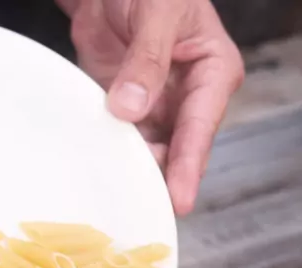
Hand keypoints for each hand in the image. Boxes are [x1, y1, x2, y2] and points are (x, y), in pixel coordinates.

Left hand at [60, 0, 243, 214]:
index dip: (188, 167)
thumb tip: (131, 107)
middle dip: (160, 177)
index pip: (200, 128)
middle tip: (140, 201)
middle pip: (177, 150)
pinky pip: (122, 141)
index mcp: (213, 73)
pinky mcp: (127, 112)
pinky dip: (112, 155)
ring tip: (118, 189)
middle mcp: (189, 98)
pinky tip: (102, 170)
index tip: (179, 199)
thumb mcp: (157, 12)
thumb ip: (147, 59)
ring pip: (150, 152)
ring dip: (134, 169)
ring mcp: (157, 108)